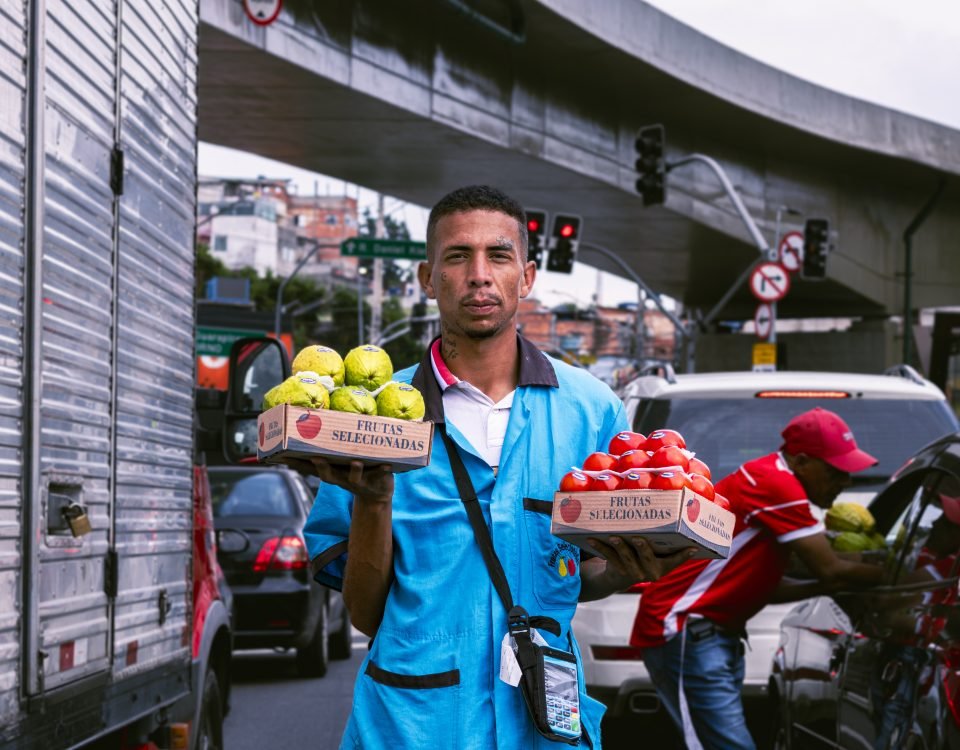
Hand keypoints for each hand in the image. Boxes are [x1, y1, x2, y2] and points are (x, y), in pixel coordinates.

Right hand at [276, 456, 393, 503]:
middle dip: (323, 468)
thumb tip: (322, 419)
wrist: (378, 494)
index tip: (283, 457)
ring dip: (354, 470)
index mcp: (332, 471)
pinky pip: (380, 476)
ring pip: (353, 478)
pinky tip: (387, 465)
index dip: (297, 464)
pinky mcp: (376, 482)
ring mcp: (359, 482)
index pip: (311, 468)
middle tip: (317, 459)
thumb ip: (333, 445)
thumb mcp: (342, 460)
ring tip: (356, 461)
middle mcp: (342, 478)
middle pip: (328, 476)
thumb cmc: (357, 469)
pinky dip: (382, 471)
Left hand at [588, 536, 696, 584]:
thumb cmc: (644, 557)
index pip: (676, 560)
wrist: (620, 577)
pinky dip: (601, 547)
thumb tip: (683, 519)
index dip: (684, 556)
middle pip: (648, 559)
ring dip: (620, 548)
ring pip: (627, 559)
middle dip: (643, 549)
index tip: (692, 548)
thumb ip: (668, 542)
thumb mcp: (657, 553)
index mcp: (663, 567)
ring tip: (614, 537)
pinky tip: (593, 538)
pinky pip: (609, 558)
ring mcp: (634, 573)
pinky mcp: (618, 570)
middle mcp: (650, 573)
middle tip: (638, 538)